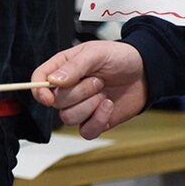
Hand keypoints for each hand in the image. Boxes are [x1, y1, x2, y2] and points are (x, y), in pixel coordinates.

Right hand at [32, 40, 148, 138]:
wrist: (145, 72)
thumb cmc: (120, 57)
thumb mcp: (96, 54)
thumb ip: (74, 67)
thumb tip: (53, 81)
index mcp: (62, 68)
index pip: (39, 80)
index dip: (39, 90)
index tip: (49, 96)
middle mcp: (68, 89)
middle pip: (55, 102)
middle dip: (78, 93)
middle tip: (98, 81)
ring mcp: (80, 106)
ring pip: (68, 118)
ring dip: (89, 106)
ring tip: (104, 92)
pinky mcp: (94, 121)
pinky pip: (85, 131)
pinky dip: (98, 120)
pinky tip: (108, 105)